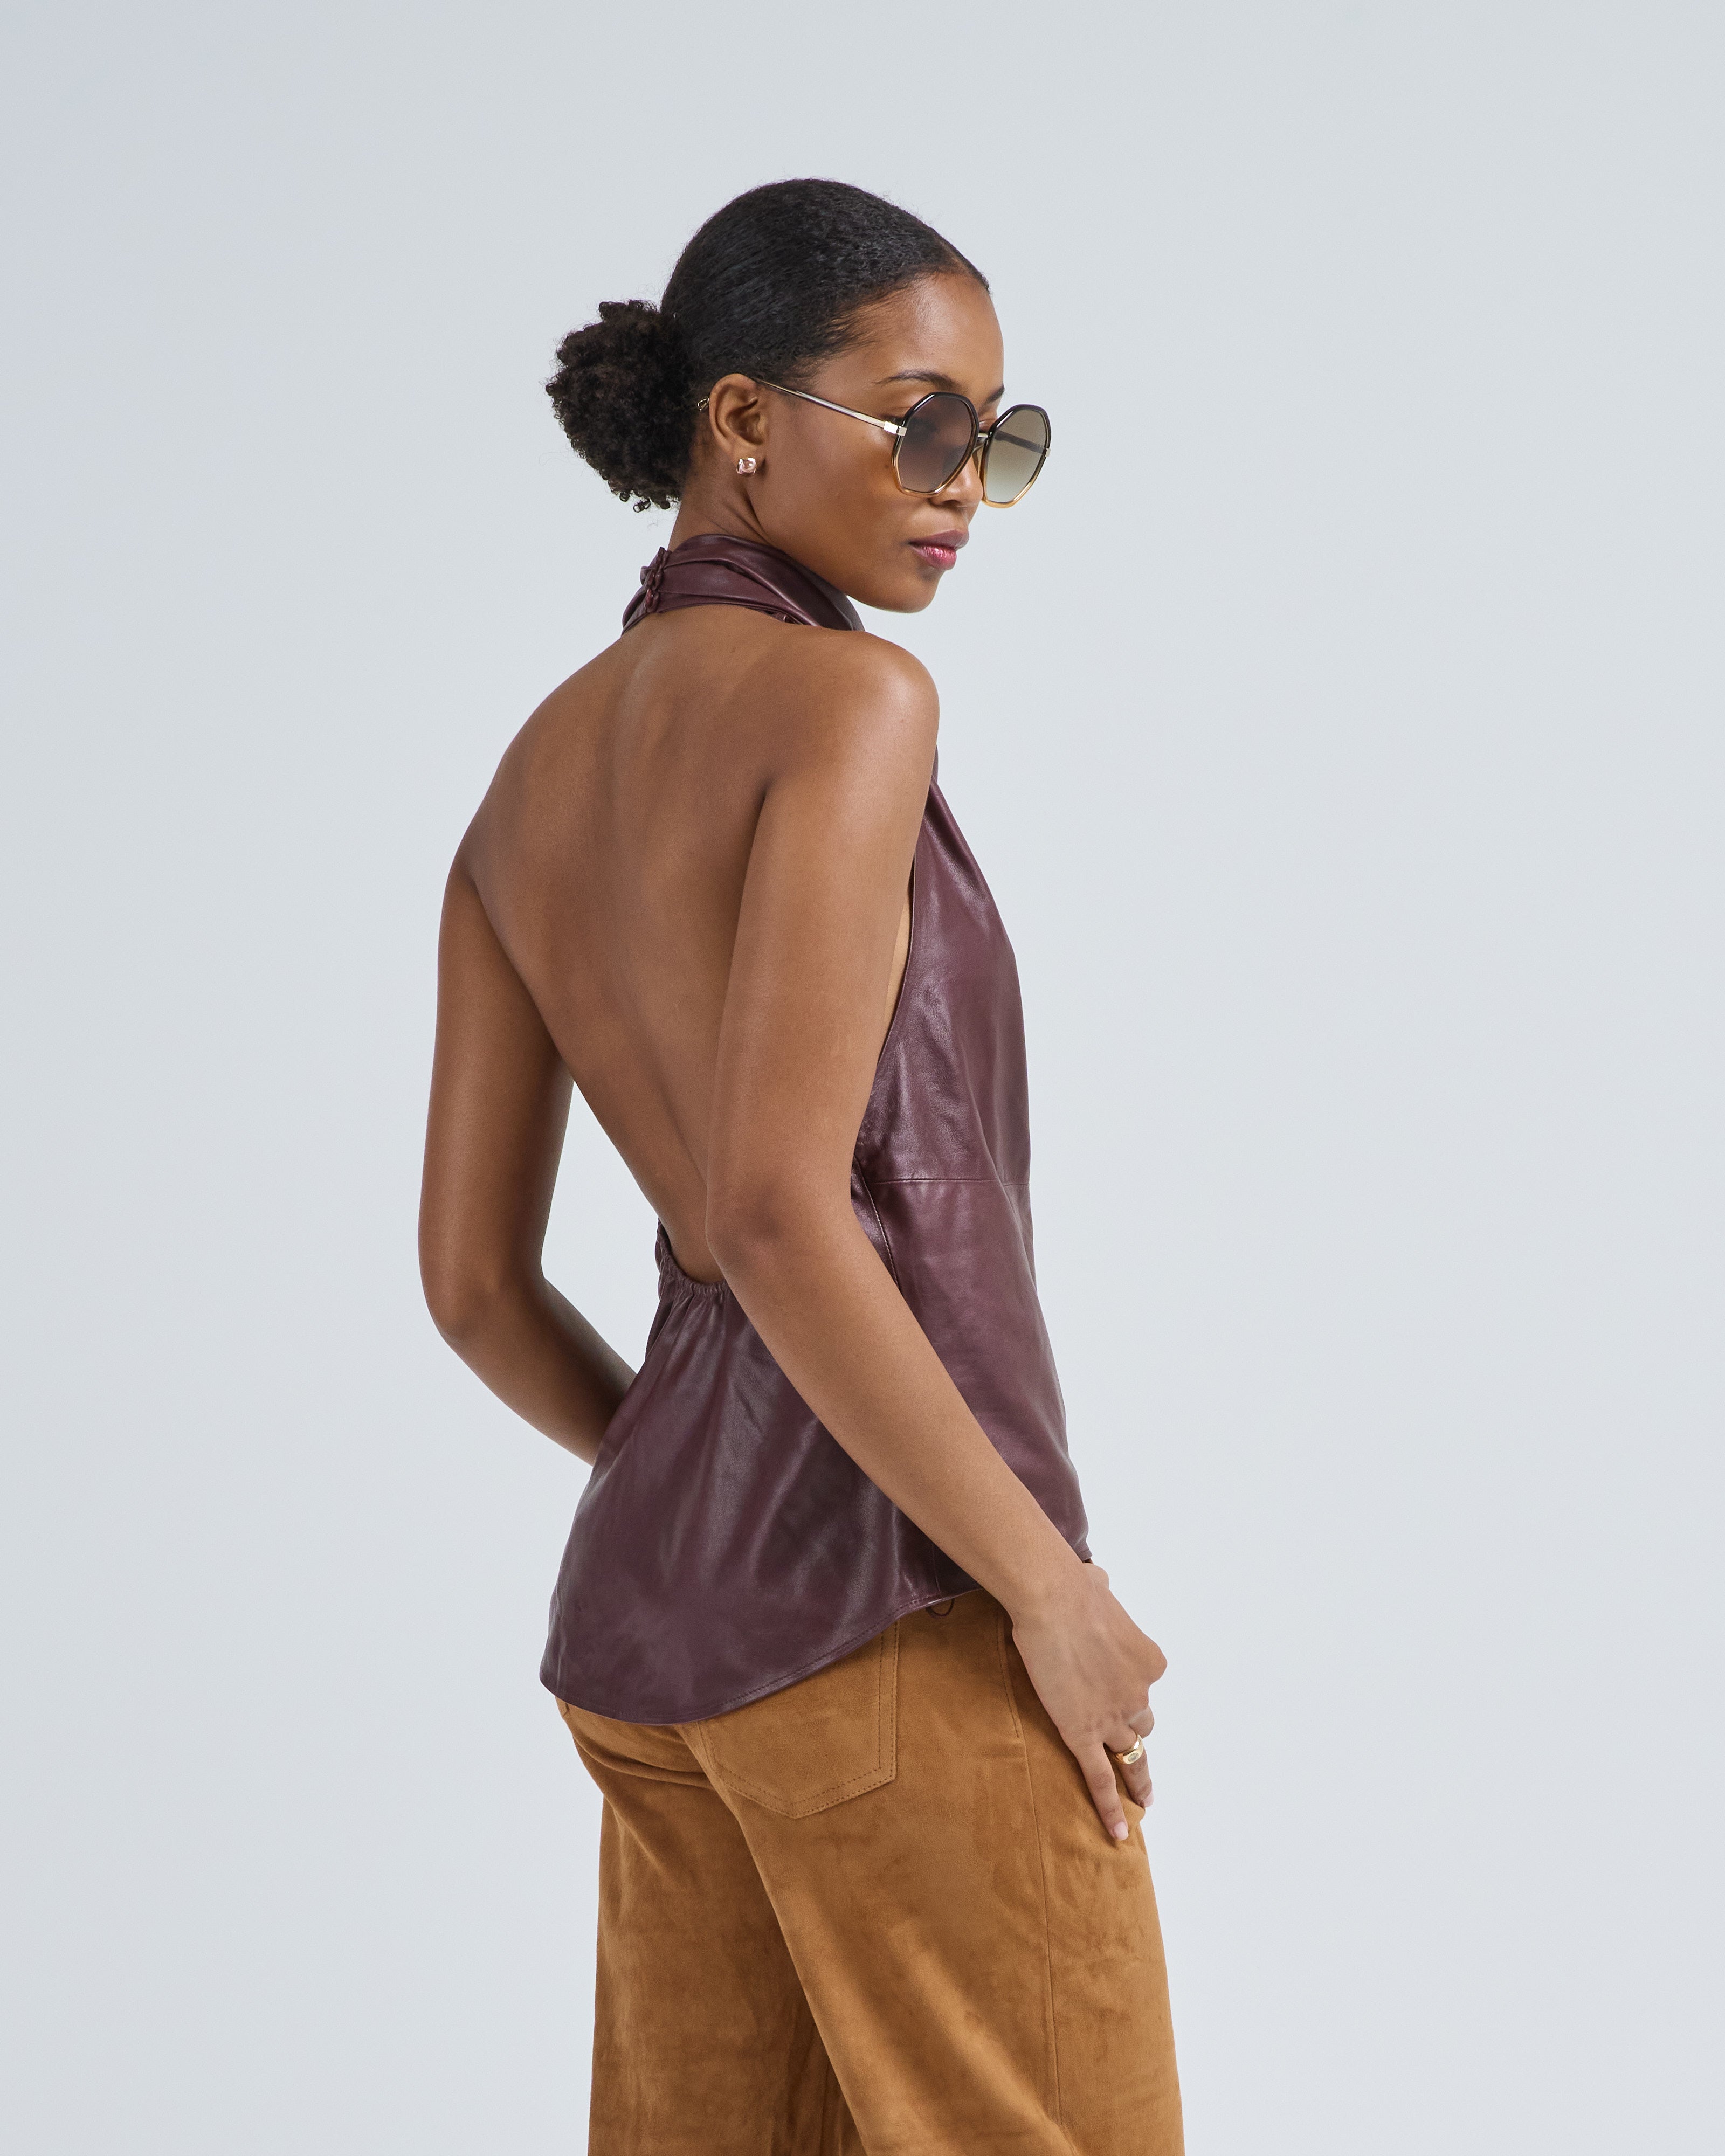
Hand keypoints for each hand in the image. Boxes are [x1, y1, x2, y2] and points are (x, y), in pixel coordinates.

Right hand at [1007, 1563, 1166, 1842]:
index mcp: (1148, 1661)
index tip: (1116, 1688)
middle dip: (1134, 1732)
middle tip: (1134, 1750)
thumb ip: (1102, 1592)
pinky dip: (1112, 1807)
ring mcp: (1113, 1717)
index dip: (1130, 1688)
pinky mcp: (1085, 1734)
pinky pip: (1101, 1779)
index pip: (1144, 1684)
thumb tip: (1097, 1580)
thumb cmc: (1074, 1586)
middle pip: (1141, 1723)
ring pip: (1130, 1754)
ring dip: (1135, 1774)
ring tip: (1142, 1798)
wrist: (1054, 1599)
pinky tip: (1117, 1832)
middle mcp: (1139, 1693)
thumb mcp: (1099, 1586)